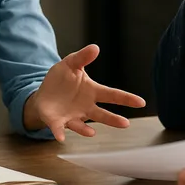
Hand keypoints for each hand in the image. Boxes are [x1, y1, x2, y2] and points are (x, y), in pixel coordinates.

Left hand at [26, 44, 145, 140]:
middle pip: (101, 114)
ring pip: (82, 125)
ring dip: (86, 130)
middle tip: (126, 124)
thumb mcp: (70, 64)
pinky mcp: (57, 122)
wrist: (44, 94)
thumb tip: (95, 47)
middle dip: (113, 119)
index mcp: (92, 91)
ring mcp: (72, 116)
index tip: (141, 102)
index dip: (127, 98)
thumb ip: (82, 57)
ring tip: (92, 133)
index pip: (112, 94)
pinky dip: (60, 133)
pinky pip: (59, 128)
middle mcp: (85, 106)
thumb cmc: (61, 80)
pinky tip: (61, 137)